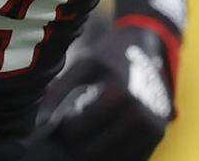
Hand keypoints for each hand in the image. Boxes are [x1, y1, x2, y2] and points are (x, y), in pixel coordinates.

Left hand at [23, 18, 176, 160]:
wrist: (147, 48)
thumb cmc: (109, 56)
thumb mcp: (84, 64)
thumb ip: (60, 91)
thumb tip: (39, 123)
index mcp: (119, 94)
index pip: (78, 132)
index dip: (62, 130)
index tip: (59, 121)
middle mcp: (140, 115)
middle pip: (94, 152)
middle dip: (76, 145)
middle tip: (71, 130)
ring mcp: (153, 130)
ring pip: (113, 160)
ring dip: (95, 152)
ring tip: (86, 134)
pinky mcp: (159, 137)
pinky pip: (131, 159)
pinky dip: (113, 154)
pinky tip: (103, 139)